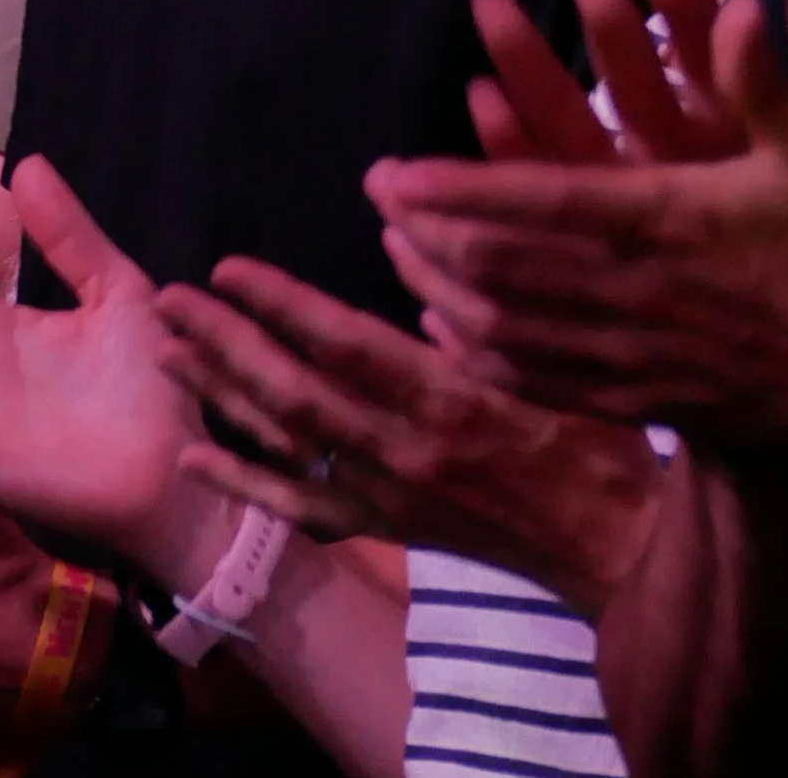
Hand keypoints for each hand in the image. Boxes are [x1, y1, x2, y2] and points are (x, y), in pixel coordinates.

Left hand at [158, 257, 660, 615]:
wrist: (621, 548)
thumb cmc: (600, 436)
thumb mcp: (549, 358)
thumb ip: (473, 302)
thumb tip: (406, 240)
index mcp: (449, 400)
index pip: (345, 345)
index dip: (281, 305)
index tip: (228, 267)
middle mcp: (405, 451)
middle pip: (294, 394)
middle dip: (226, 344)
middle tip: (168, 299)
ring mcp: (389, 496)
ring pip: (286, 445)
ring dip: (221, 395)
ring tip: (167, 350)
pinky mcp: (388, 526)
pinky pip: (301, 508)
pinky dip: (244, 484)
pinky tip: (195, 458)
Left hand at [370, 0, 787, 452]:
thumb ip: (771, 77)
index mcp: (658, 222)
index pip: (528, 202)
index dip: (451, 188)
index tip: (391, 171)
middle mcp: (626, 291)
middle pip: (494, 266)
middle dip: (425, 229)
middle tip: (375, 195)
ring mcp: (625, 353)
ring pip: (503, 326)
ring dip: (438, 285)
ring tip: (394, 249)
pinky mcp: (634, 395)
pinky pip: (534, 378)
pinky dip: (479, 351)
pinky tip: (447, 328)